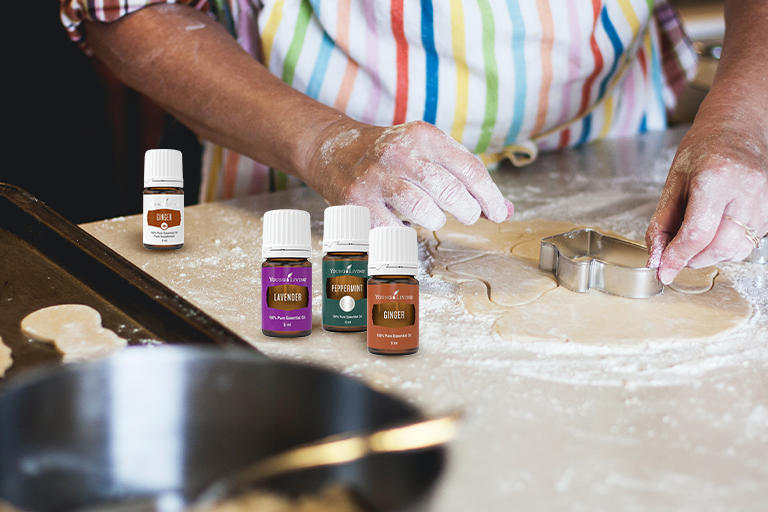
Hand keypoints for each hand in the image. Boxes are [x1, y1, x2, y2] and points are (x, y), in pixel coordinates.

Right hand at [304, 119, 513, 229]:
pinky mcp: (357, 203)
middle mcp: (400, 153)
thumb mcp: (429, 153)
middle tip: (466, 215)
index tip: (498, 214)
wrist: (335, 150)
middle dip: (467, 211)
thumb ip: (465, 179)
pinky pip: (394, 231)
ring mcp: (376, 178)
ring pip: (424, 212)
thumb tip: (504, 210)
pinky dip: (403, 232)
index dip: (490, 197)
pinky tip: (400, 221)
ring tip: (430, 215)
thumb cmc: (393, 157)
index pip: (470, 170)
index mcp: (424, 136)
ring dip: (434, 220)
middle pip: (450, 193)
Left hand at [646, 124, 767, 283]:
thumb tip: (656, 258)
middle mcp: (746, 190)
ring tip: (694, 241)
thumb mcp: (673, 182)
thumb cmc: (703, 150)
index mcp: (716, 178)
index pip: (697, 233)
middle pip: (718, 247)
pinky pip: (748, 244)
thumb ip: (662, 223)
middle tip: (675, 254)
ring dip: (709, 256)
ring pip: (735, 250)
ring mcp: (763, 201)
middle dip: (692, 259)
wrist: (737, 129)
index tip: (663, 270)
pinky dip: (726, 248)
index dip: (676, 257)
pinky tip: (714, 234)